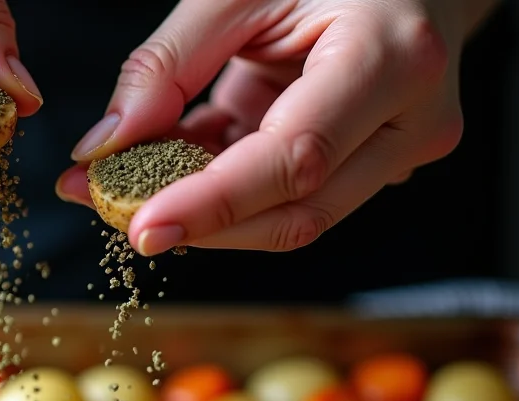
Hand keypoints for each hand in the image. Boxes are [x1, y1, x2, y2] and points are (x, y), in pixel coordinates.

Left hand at [56, 0, 495, 253]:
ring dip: (209, 210)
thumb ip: (169, 64)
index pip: (294, 159)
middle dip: (200, 223)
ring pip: (295, 216)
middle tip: (111, 209)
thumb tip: (106, 145)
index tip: (143, 227)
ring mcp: (404, 149)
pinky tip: (183, 159)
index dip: (214, 204)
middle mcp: (412, 118)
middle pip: (297, 210)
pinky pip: (293, 195)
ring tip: (133, 179)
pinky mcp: (380, 164)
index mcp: (391, 55)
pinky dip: (229, 187)